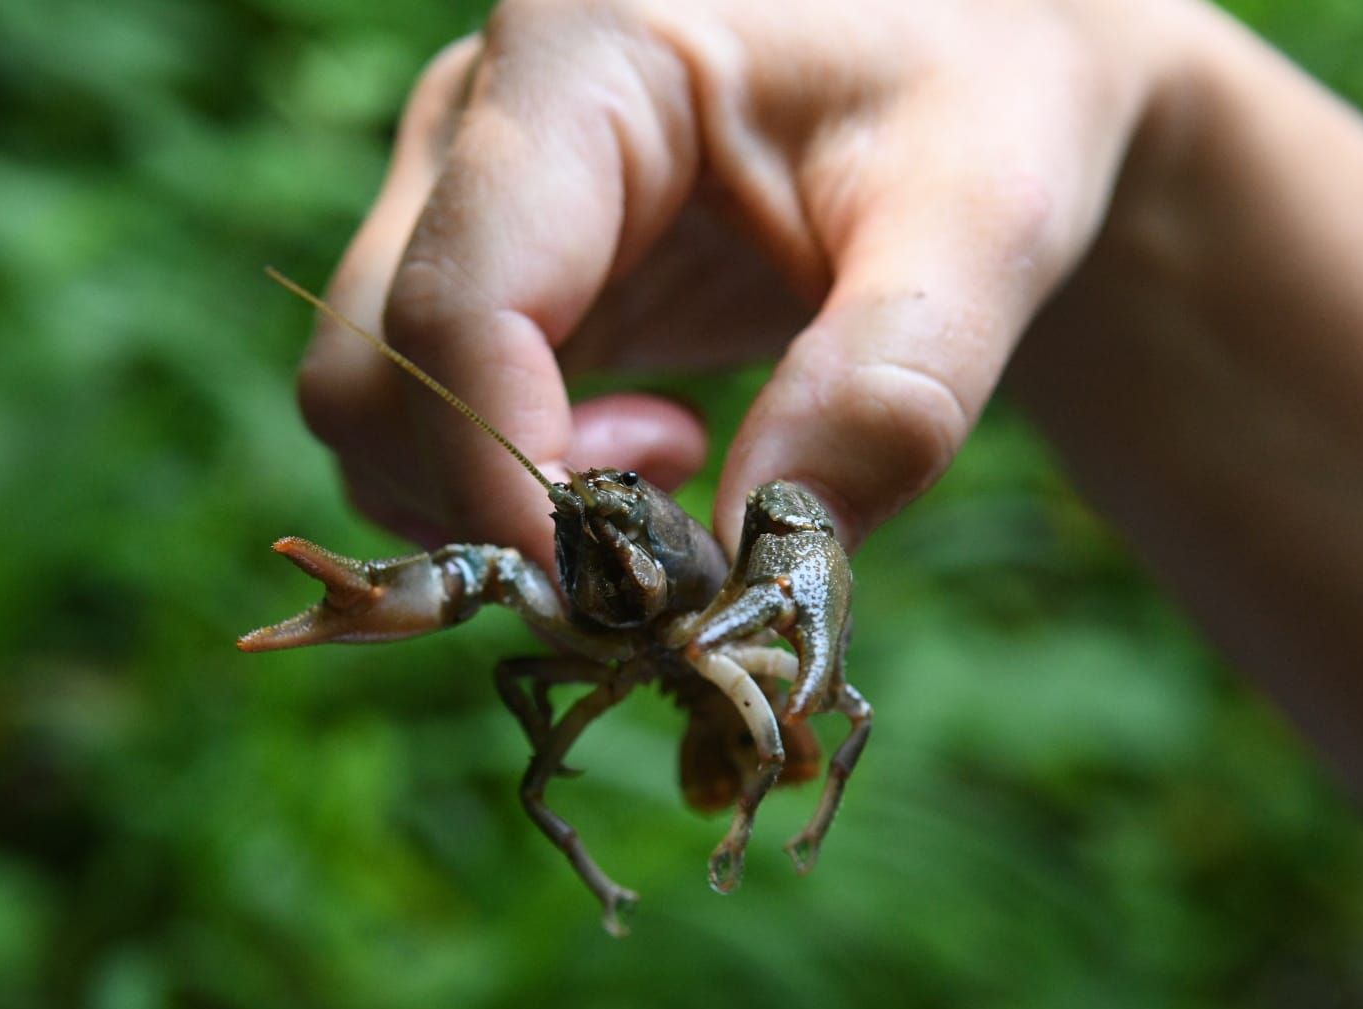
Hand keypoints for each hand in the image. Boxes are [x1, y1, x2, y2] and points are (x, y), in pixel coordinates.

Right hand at [297, 0, 1186, 564]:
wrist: (959, 62)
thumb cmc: (979, 99)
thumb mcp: (990, 213)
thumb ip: (897, 380)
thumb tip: (757, 563)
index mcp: (581, 56)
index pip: (460, 303)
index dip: (514, 480)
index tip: (631, 599)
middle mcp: (476, 118)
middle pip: (373, 370)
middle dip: (499, 505)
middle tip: (674, 540)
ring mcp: (460, 192)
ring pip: (372, 408)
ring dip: (498, 503)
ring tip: (682, 464)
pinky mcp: (486, 264)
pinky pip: (423, 416)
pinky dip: (508, 486)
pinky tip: (652, 450)